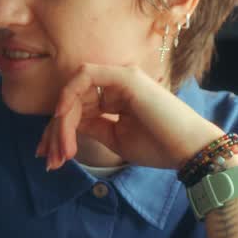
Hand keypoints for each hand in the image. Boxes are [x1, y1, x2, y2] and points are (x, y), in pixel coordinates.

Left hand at [38, 64, 223, 170]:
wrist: (189, 151)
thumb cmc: (157, 147)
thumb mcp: (114, 137)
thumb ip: (90, 126)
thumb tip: (62, 126)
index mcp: (115, 98)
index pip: (76, 108)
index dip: (58, 130)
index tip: (49, 156)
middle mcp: (116, 84)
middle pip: (71, 101)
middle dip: (54, 131)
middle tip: (49, 159)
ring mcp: (121, 78)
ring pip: (74, 93)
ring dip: (61, 124)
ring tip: (61, 153)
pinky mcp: (125, 78)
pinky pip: (85, 78)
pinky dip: (69, 96)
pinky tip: (63, 119)